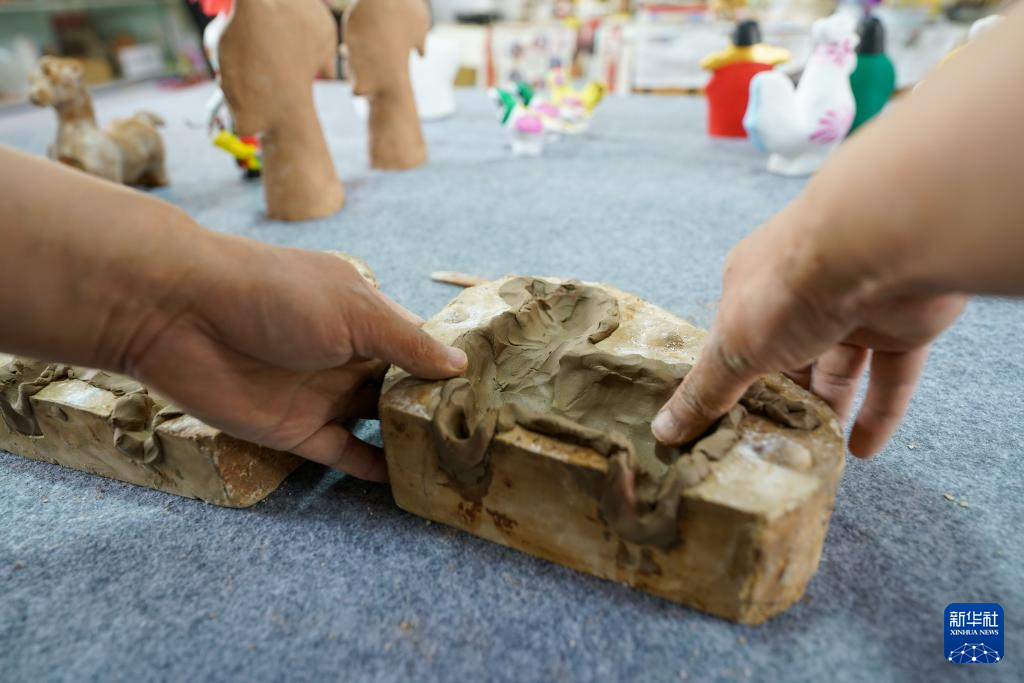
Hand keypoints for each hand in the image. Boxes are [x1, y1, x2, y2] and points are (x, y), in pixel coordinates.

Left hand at [121, 236, 466, 481]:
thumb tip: (459, 365)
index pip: (419, 344)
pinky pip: (342, 453)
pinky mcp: (296, 430)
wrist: (180, 314)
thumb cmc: (274, 295)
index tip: (492, 392)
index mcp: (365, 316)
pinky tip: (403, 480)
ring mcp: (324, 394)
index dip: (450, 366)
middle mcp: (349, 355)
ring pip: (376, 422)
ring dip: (407, 439)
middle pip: (402, 387)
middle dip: (434, 408)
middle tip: (482, 436)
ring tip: (454, 463)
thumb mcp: (352, 310)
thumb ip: (407, 341)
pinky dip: (371, 467)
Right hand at [651, 202, 965, 457]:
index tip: (722, 425)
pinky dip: (879, 413)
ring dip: (828, 410)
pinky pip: (889, 377)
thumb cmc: (790, 286)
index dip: (728, 381)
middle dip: (781, 401)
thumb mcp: (733, 347)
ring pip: (839, 368)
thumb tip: (664, 430)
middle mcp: (801, 293)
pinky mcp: (902, 325)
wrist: (882, 247)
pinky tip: (862, 451)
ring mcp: (853, 307)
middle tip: (770, 448)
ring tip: (814, 454)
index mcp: (751, 286)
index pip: (734, 339)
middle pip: (788, 357)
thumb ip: (705, 391)